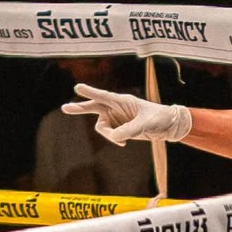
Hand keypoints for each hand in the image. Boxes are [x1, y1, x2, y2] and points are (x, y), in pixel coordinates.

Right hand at [62, 83, 192, 145]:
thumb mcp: (145, 124)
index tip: (77, 88)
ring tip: (123, 140)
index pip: (103, 96)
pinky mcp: (118, 127)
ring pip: (101, 127)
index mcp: (122, 100)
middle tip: (65, 108)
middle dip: (80, 108)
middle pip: (93, 107)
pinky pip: (109, 135)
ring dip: (109, 135)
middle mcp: (115, 108)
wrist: (166, 126)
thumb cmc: (158, 118)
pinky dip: (115, 139)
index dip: (90, 92)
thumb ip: (129, 130)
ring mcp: (115, 118)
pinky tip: (124, 143)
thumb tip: (114, 137)